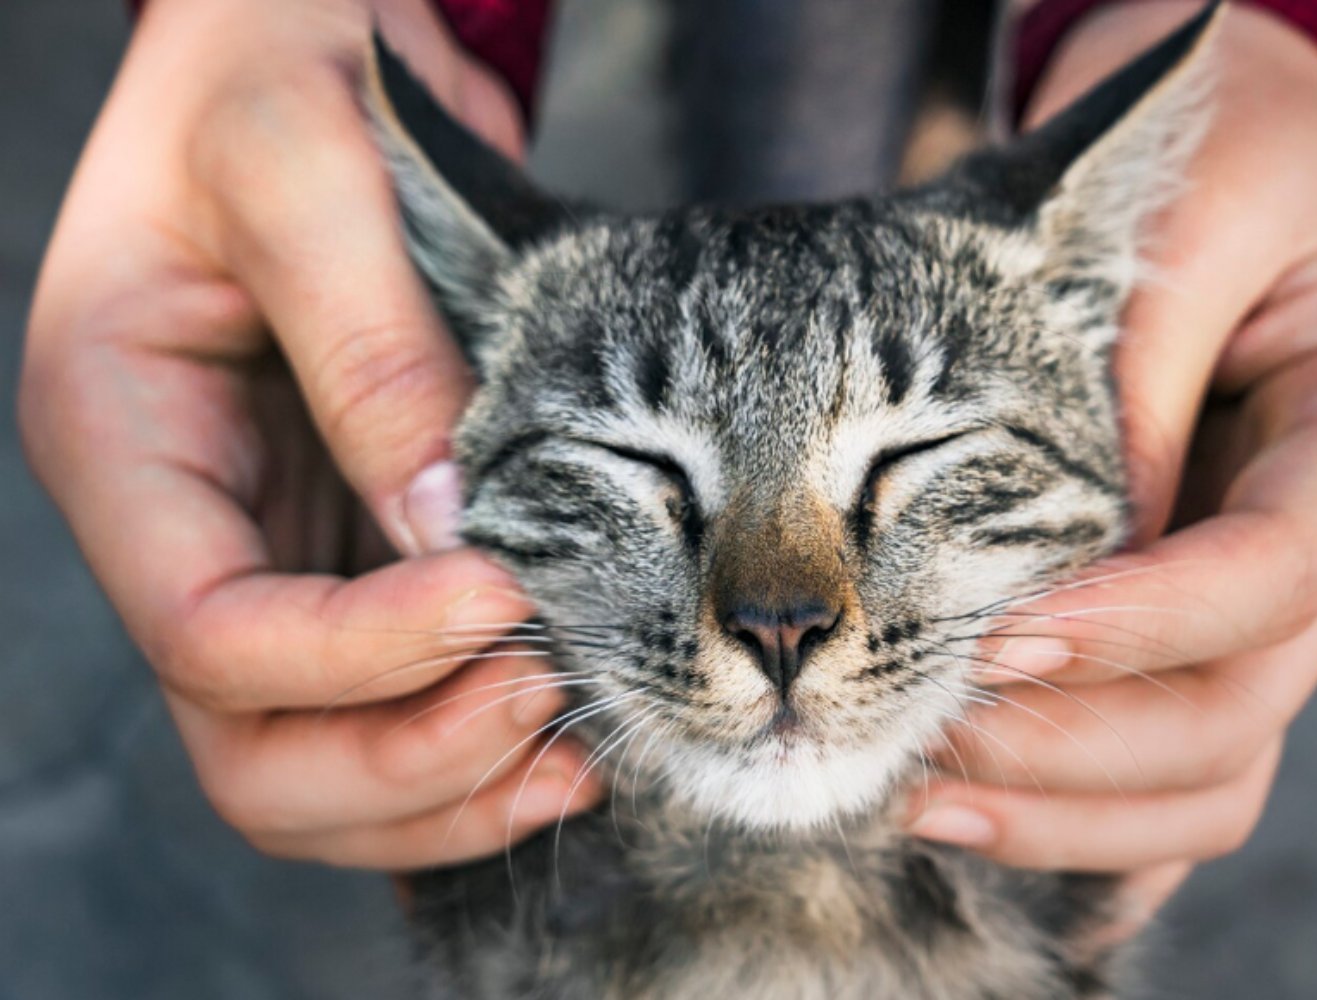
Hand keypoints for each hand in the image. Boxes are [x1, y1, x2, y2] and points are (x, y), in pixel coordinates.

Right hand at [19, 0, 599, 868]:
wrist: (309, 41)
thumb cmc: (276, 70)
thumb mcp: (305, 170)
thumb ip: (368, 348)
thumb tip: (450, 529)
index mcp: (121, 439)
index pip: (206, 629)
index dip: (356, 653)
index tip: (503, 597)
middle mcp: (187, 526)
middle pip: (251, 746)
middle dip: (402, 757)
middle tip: (547, 701)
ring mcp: (274, 554)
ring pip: (321, 760)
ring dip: (448, 783)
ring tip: (578, 745)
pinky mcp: (356, 553)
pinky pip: (394, 705)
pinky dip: (475, 745)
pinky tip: (571, 727)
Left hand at [905, 2, 1316, 934]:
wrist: (1221, 153)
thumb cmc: (1207, 160)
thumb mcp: (1175, 224)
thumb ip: (1128, 393)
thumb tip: (1055, 575)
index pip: (1280, 567)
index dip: (1142, 622)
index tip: (995, 635)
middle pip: (1238, 703)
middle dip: (1074, 739)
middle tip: (917, 729)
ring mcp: (1281, 600)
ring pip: (1210, 770)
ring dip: (1065, 806)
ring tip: (914, 794)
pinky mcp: (1210, 625)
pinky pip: (1179, 766)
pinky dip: (1092, 821)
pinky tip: (986, 835)